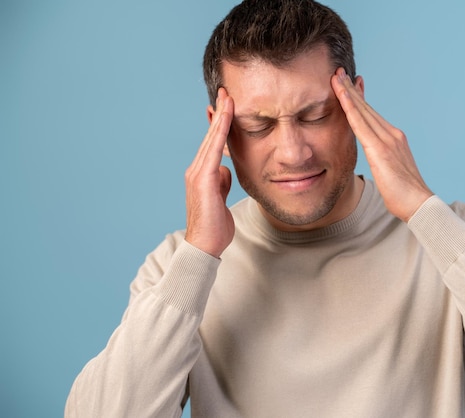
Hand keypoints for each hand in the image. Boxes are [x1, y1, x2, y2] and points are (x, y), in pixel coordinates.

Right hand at [184, 88, 234, 256]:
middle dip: (220, 112)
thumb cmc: (215, 225)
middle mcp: (197, 170)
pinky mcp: (202, 180)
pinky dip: (220, 134)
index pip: (213, 143)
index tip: (227, 104)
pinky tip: (226, 120)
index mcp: (203, 174)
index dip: (220, 123)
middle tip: (226, 90)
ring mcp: (198, 174)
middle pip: (211, 136)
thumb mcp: (222, 198)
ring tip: (228, 97)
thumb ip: (222, 182)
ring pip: (211, 139)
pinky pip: (213, 151)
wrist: (205, 245)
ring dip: (220, 117)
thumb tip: (225, 169)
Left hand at [331, 68, 433, 221]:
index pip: (372, 115)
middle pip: (366, 107)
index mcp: (394, 139)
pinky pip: (360, 124)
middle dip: (351, 89)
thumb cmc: (405, 195)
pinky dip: (350, 108)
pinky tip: (341, 96)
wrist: (418, 204)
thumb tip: (376, 160)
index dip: (359, 98)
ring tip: (336, 77)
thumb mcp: (391, 172)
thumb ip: (382, 160)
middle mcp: (392, 134)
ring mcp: (387, 139)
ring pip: (362, 111)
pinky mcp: (380, 149)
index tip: (349, 84)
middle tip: (338, 72)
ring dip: (347, 92)